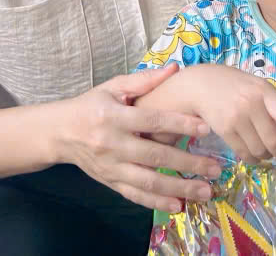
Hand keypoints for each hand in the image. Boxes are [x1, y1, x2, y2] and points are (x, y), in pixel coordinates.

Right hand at [55, 65, 222, 211]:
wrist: (59, 132)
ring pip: (148, 182)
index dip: (179, 125)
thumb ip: (143, 80)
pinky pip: (136, 196)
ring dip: (179, 188)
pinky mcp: (110, 182)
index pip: (152, 121)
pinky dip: (158, 203)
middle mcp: (112, 144)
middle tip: (216, 168)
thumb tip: (174, 69)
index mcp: (114, 116)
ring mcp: (111, 167)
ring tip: (206, 190)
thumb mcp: (112, 87)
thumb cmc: (90, 105)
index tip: (205, 128)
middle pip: (155, 156)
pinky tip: (180, 205)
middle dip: (188, 163)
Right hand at [186, 65, 275, 163]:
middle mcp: (250, 104)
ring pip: (259, 150)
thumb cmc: (231, 84)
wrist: (200, 85)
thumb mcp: (253, 83)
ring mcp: (237, 118)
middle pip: (273, 139)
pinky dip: (251, 159)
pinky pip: (243, 152)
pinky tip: (253, 157)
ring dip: (265, 156)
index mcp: (262, 89)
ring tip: (266, 155)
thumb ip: (269, 100)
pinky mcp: (225, 131)